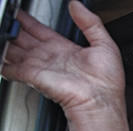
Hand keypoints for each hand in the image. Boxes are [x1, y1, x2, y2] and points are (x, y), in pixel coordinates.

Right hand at [2, 2, 128, 130]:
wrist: (101, 103)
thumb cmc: (107, 82)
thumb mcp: (105, 45)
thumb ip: (90, 23)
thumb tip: (77, 5)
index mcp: (66, 49)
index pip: (41, 31)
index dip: (29, 22)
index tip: (20, 13)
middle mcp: (52, 58)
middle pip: (25, 40)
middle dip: (14, 30)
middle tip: (5, 20)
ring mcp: (42, 67)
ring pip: (16, 51)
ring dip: (7, 43)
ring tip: (0, 32)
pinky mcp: (35, 76)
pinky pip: (13, 68)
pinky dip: (4, 63)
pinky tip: (0, 58)